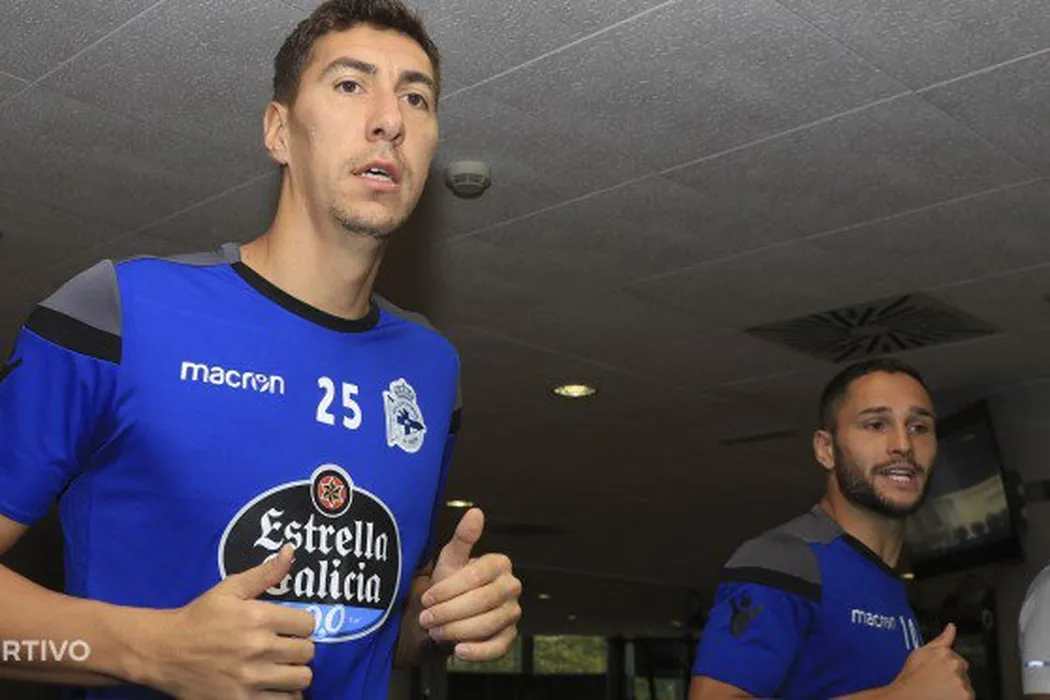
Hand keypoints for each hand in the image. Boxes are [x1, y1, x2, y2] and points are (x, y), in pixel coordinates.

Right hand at [144, 544, 315, 698]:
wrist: (163, 652)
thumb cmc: (199, 618)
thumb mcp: (230, 589)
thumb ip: (265, 573)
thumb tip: (291, 550)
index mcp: (258, 617)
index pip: (308, 623)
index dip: (301, 624)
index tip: (290, 627)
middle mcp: (258, 648)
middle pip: (307, 652)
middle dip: (299, 648)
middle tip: (284, 647)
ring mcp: (250, 678)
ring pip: (302, 678)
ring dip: (295, 673)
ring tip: (281, 668)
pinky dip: (285, 695)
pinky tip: (274, 686)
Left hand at [418, 508, 521, 661]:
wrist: (447, 612)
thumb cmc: (449, 582)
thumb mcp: (450, 559)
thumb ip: (463, 538)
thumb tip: (476, 511)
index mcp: (500, 564)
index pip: (477, 576)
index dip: (449, 589)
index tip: (426, 598)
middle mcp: (512, 587)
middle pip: (483, 601)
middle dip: (450, 612)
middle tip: (426, 619)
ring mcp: (513, 613)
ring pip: (488, 624)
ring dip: (457, 630)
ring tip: (435, 631)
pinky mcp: (509, 636)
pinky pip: (499, 647)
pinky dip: (478, 651)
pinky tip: (458, 650)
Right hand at [890, 623, 973, 699]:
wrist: (907, 697)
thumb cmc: (911, 678)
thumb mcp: (920, 653)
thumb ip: (940, 640)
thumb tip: (951, 628)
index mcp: (945, 652)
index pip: (957, 659)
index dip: (947, 667)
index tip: (939, 673)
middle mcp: (956, 666)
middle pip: (962, 672)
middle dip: (953, 676)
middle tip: (938, 682)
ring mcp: (962, 682)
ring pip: (965, 685)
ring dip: (957, 688)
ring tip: (939, 691)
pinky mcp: (965, 696)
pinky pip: (967, 696)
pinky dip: (959, 698)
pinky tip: (945, 697)